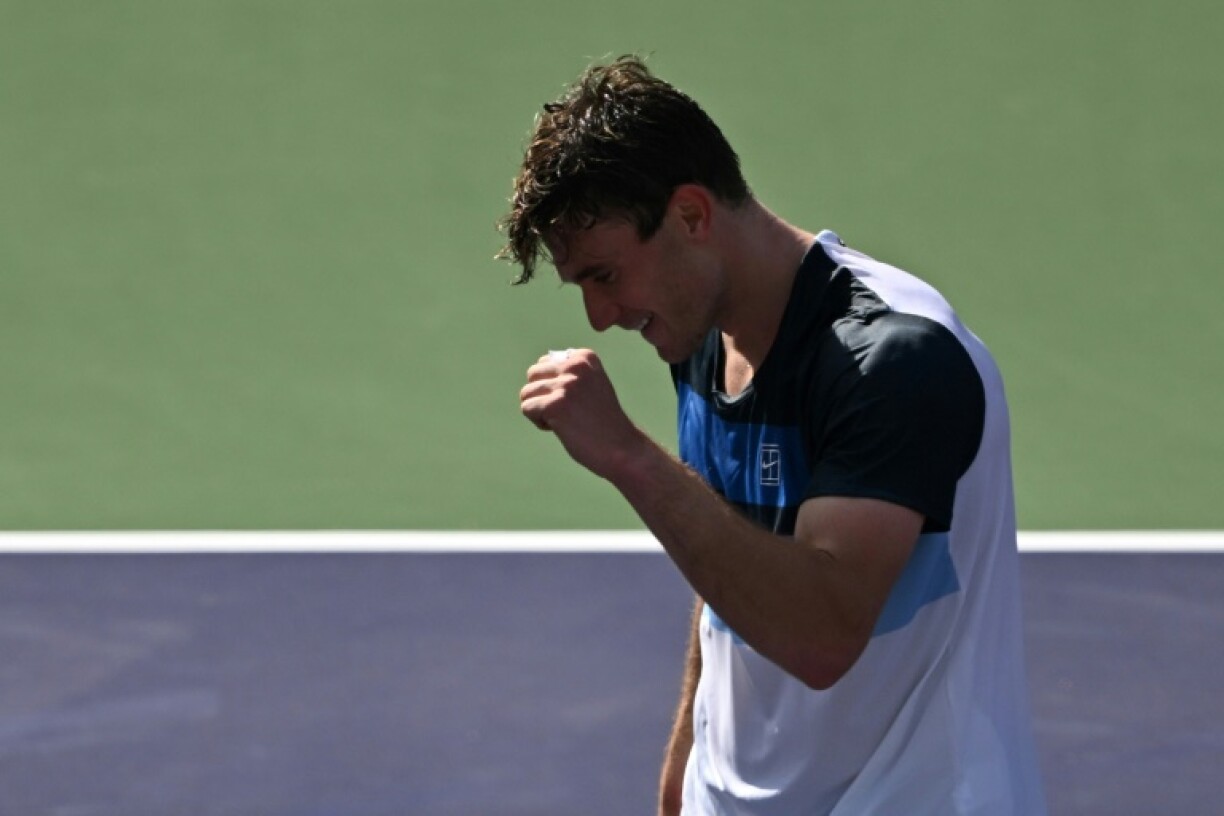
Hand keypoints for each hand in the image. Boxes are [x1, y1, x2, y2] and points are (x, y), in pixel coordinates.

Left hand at [519, 349, 647, 480]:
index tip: (576, 400)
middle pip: (533, 375)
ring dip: (540, 410)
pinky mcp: (555, 405)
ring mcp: (565, 385)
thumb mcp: (591, 384)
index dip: (554, 386)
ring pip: (526, 393)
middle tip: (568, 412)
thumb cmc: (602, 421)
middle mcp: (575, 366)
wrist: (622, 448)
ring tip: (566, 420)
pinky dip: (539, 422)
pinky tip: (561, 428)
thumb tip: (537, 366)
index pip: (546, 363)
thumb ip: (569, 372)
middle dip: (542, 395)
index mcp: (584, 357)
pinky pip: (526, 408)